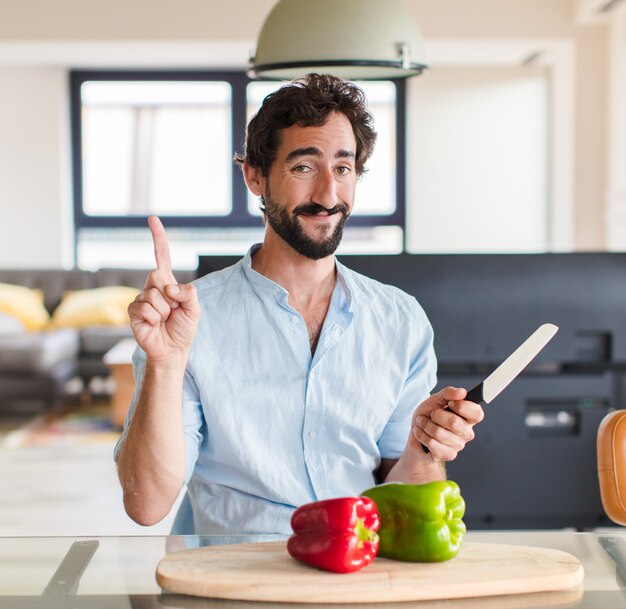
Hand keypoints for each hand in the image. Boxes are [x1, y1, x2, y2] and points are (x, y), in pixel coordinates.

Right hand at [127, 216, 200, 361]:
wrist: (172, 349)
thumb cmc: (183, 328)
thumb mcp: (195, 309)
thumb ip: (188, 293)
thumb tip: (168, 287)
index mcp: (168, 282)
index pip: (162, 256)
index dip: (158, 238)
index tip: (152, 219)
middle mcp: (152, 287)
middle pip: (158, 274)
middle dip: (170, 295)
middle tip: (173, 310)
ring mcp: (141, 298)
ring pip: (153, 295)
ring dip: (164, 311)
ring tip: (164, 320)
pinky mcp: (133, 312)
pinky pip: (145, 308)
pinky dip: (154, 318)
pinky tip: (154, 325)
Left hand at [410, 387, 483, 461]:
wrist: (416, 432)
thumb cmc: (428, 415)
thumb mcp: (435, 399)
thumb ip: (448, 393)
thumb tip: (462, 392)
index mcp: (469, 417)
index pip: (477, 413)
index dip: (462, 407)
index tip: (449, 403)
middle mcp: (467, 432)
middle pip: (454, 422)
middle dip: (435, 415)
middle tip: (431, 414)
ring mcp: (459, 445)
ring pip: (439, 433)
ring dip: (425, 425)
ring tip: (422, 423)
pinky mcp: (448, 455)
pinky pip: (433, 444)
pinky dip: (421, 436)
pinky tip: (421, 434)